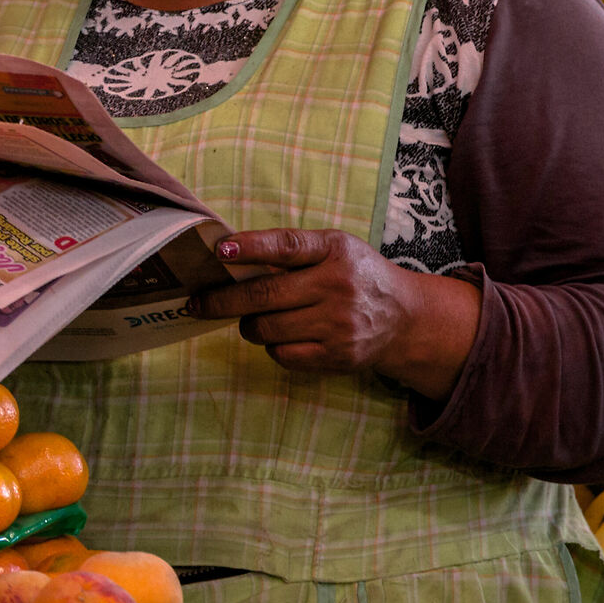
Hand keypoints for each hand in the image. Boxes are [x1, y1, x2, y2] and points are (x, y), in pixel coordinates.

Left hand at [187, 228, 479, 399]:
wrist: (405, 317)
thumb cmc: (355, 275)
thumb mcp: (334, 249)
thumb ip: (292, 251)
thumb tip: (229, 259)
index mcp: (335, 250)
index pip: (286, 246)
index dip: (250, 247)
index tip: (220, 250)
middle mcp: (338, 286)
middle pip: (264, 296)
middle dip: (221, 300)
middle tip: (198, 302)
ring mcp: (339, 324)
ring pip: (267, 329)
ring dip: (248, 325)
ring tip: (252, 318)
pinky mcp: (338, 356)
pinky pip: (283, 354)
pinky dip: (272, 345)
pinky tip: (281, 335)